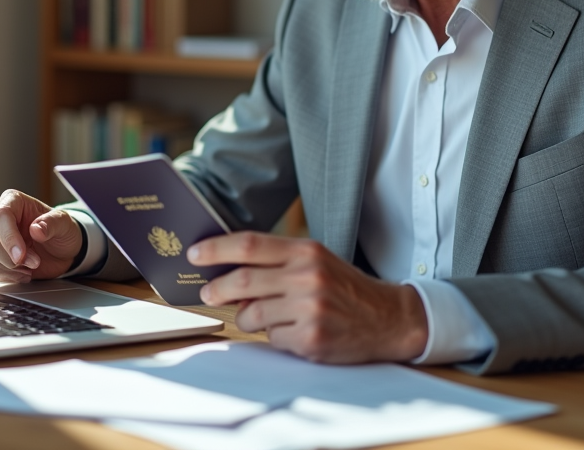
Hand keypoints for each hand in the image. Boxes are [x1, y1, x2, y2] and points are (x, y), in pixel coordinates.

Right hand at [0, 190, 82, 283]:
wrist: (57, 250)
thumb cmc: (59, 232)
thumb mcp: (65, 224)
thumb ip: (53, 223)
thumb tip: (37, 229)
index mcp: (12, 200)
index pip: (0, 216)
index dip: (9, 238)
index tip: (21, 256)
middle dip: (12, 259)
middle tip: (35, 262)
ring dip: (11, 269)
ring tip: (31, 265)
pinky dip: (8, 276)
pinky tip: (23, 271)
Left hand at [189, 232, 428, 363]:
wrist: (388, 318)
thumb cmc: (344, 288)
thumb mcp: (315, 262)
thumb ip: (276, 265)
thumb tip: (230, 276)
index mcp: (306, 251)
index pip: (250, 245)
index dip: (217, 248)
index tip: (195, 253)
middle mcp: (307, 277)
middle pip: (243, 281)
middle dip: (218, 289)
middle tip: (209, 293)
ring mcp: (310, 309)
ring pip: (252, 314)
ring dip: (246, 318)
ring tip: (260, 317)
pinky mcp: (312, 338)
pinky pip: (272, 338)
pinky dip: (275, 336)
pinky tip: (293, 332)